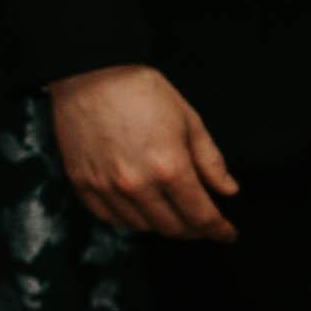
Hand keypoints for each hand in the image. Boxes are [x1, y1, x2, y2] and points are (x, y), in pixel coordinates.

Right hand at [50, 66, 233, 243]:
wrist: (91, 76)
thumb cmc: (146, 93)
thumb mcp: (191, 122)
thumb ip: (211, 162)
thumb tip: (228, 191)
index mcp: (170, 168)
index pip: (201, 216)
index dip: (218, 229)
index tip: (227, 234)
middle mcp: (137, 184)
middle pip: (171, 227)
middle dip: (193, 230)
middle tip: (203, 224)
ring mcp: (105, 186)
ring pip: (140, 227)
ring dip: (162, 226)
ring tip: (175, 214)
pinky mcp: (81, 183)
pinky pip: (109, 218)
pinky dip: (129, 220)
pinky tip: (142, 211)